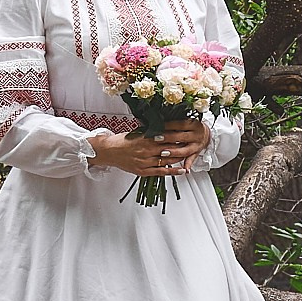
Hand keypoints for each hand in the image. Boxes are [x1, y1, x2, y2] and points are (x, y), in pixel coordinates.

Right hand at [91, 118, 208, 175]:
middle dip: (181, 145)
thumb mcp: (138, 132)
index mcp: (146, 138)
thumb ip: (151, 132)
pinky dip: (173, 171)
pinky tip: (182, 170)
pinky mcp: (143, 171)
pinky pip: (161, 172)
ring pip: (167, 160)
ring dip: (180, 157)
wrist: (109, 151)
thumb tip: (166, 127)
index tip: (187, 132)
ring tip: (189, 154)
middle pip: (170, 147)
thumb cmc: (123, 140)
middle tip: (192, 143)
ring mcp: (145, 161)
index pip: (167, 136)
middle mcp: (147, 150)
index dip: (178, 135)